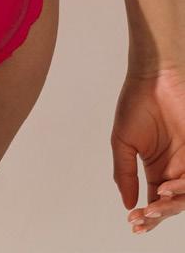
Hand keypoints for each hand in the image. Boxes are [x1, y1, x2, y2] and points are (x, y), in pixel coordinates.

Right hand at [112, 66, 184, 234]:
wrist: (153, 77)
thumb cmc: (136, 103)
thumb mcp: (123, 141)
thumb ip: (124, 172)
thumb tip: (127, 203)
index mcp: (156, 169)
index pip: (155, 202)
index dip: (146, 217)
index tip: (133, 223)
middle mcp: (173, 169)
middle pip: (170, 204)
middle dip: (157, 216)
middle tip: (142, 218)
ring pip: (184, 196)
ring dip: (169, 206)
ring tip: (152, 208)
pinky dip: (180, 189)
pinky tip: (163, 189)